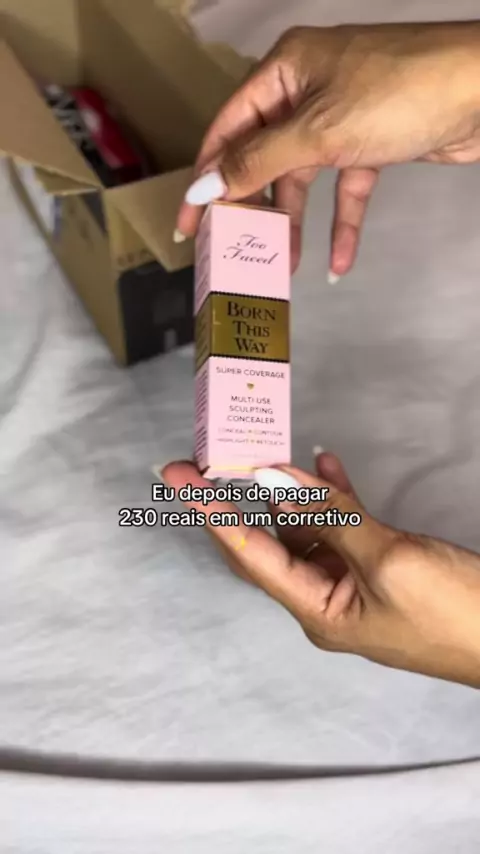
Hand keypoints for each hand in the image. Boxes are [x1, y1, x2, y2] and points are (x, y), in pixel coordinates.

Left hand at [163, 452, 479, 687]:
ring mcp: (348, 583)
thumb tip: (273, 480)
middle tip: (203, 460)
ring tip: (261, 450)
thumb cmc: (449, 610)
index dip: (210, 511)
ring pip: (303, 528)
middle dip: (234, 500)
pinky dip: (332, 496)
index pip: (248, 553)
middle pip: (265, 542)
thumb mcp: (387, 560)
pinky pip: (342, 527)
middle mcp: (320, 599)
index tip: (176, 477)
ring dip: (287, 490)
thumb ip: (330, 517)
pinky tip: (324, 463)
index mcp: (314, 610)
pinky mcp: (376, 568)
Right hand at [176, 22, 479, 277]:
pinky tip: (339, 265)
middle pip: (264, 157)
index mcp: (284, 71)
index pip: (228, 128)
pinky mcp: (371, 143)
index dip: (206, 177)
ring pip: (304, 178)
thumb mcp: (317, 131)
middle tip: (235, 249)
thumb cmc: (397, 94)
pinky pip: (346, 189)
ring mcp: (340, 117)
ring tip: (284, 266)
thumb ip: (258, 161)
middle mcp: (306, 90)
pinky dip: (342, 224)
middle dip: (252, 206)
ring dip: (295, 223)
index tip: (190, 222)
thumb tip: (205, 185)